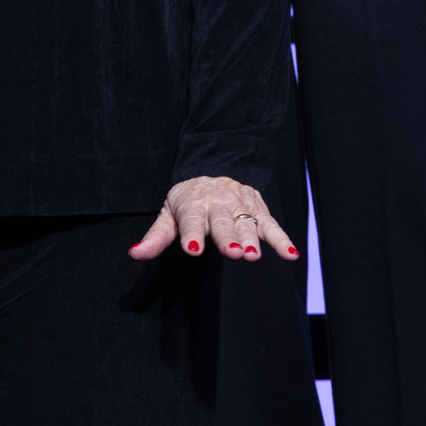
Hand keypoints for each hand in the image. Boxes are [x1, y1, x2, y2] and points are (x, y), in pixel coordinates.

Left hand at [129, 176, 297, 261]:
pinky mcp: (259, 211)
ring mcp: (242, 206)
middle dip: (228, 237)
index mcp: (194, 204)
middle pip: (223, 222)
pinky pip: (272, 226)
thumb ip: (156, 236)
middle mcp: (219, 204)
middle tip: (232, 252)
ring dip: (251, 239)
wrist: (214, 170)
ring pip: (248, 223)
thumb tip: (135, 253)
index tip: (192, 248)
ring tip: (253, 255)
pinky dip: (282, 240)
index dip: (192, 234)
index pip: (192, 220)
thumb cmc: (189, 200)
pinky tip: (290, 255)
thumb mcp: (168, 213)